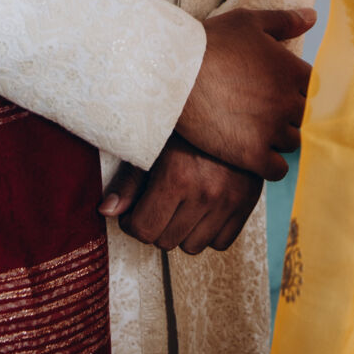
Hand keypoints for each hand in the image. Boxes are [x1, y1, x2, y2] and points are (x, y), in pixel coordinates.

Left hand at [98, 135, 262, 254]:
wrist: (234, 107)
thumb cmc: (187, 123)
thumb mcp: (155, 143)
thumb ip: (130, 180)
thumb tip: (106, 211)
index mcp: (177, 176)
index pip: (144, 229)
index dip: (133, 223)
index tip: (135, 212)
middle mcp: (205, 192)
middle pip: (165, 241)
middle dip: (156, 225)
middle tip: (158, 203)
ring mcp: (229, 201)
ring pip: (191, 246)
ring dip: (182, 231)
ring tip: (181, 204)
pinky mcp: (247, 205)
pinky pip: (220, 243)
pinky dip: (209, 232)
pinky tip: (203, 209)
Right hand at [174, 6, 315, 179]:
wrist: (177, 73)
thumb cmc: (212, 42)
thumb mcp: (249, 22)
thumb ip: (285, 20)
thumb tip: (313, 16)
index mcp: (291, 71)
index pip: (313, 88)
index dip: (296, 88)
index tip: (277, 88)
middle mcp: (287, 102)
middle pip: (305, 117)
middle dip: (289, 113)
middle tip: (263, 108)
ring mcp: (271, 130)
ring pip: (293, 142)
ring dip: (280, 138)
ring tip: (257, 129)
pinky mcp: (252, 154)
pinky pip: (278, 170)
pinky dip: (271, 164)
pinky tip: (256, 153)